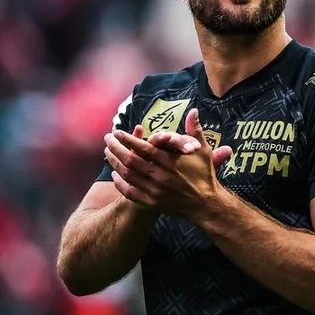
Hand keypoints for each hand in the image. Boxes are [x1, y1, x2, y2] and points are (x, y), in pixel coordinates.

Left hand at [104, 109, 231, 218]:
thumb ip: (195, 129)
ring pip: (127, 175)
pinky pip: (129, 192)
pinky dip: (120, 183)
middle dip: (116, 148)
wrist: (206, 204)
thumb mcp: (202, 150)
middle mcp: (159, 175)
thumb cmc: (205, 174)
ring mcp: (154, 191)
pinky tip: (115, 175)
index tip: (118, 132)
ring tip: (108, 153)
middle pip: (130, 160)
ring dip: (114, 163)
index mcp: (169, 161)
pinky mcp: (152, 203)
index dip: (128, 139)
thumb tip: (194, 110)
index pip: (143, 148)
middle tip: (108, 139)